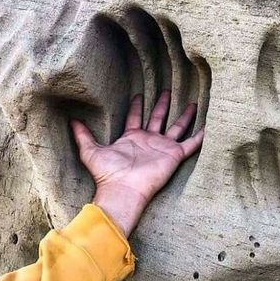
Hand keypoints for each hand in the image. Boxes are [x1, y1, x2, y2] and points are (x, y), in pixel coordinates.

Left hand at [70, 91, 203, 236]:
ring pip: (177, 128)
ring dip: (185, 116)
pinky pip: (190, 144)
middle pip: (159, 118)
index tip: (139, 95)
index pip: (136, 118)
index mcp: (132, 138)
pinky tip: (209, 127)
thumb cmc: (107, 174)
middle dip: (163, 105)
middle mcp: (149, 141)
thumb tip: (70, 120)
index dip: (137, 106)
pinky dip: (200, 137)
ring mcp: (162, 148)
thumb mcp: (91, 151)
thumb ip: (82, 135)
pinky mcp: (174, 155)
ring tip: (194, 103)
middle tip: (169, 91)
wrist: (123, 189)